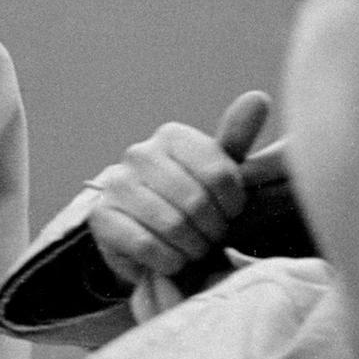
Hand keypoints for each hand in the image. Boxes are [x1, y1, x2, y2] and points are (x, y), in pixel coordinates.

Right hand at [88, 89, 274, 288]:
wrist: (143, 231)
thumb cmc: (189, 199)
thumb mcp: (217, 171)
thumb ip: (237, 139)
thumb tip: (258, 97)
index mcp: (171, 136)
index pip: (220, 174)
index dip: (233, 205)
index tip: (230, 214)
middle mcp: (139, 154)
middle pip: (196, 202)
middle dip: (212, 230)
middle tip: (211, 237)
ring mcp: (115, 184)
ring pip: (172, 225)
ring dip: (192, 248)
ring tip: (193, 248)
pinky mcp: (100, 217)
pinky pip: (147, 245)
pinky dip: (168, 261)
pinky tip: (172, 259)